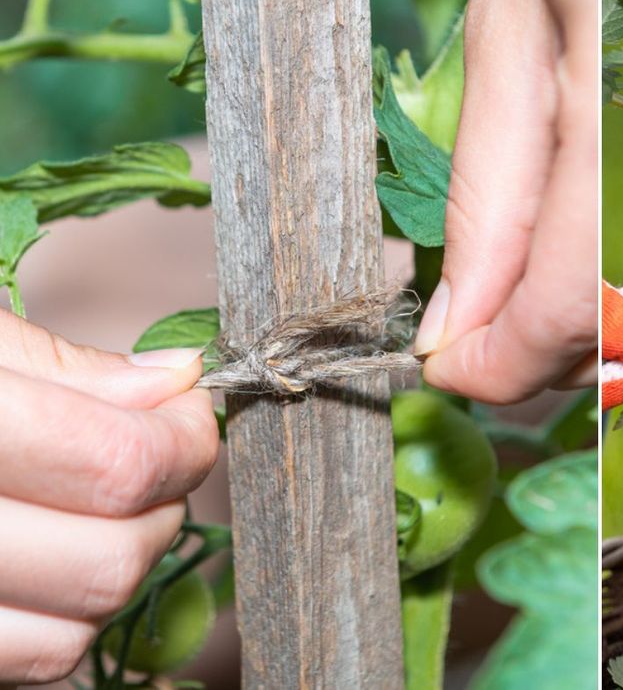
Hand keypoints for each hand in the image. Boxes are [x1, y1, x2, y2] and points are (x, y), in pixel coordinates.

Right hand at [0, 311, 217, 683]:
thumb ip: (58, 367)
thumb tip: (176, 383)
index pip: (115, 463)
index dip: (182, 438)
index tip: (186, 412)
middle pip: (109, 560)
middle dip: (161, 504)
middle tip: (152, 456)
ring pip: (76, 629)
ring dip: (118, 564)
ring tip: (94, 504)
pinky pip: (30, 663)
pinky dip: (62, 616)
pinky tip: (43, 556)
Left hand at [414, 0, 597, 402]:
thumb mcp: (510, 26)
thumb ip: (494, 188)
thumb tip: (456, 326)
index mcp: (610, 119)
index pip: (565, 303)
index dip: (498, 363)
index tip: (438, 364)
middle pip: (602, 327)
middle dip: (521, 359)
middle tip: (457, 332)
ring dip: (553, 333)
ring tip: (495, 296)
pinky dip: (585, 289)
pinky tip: (551, 258)